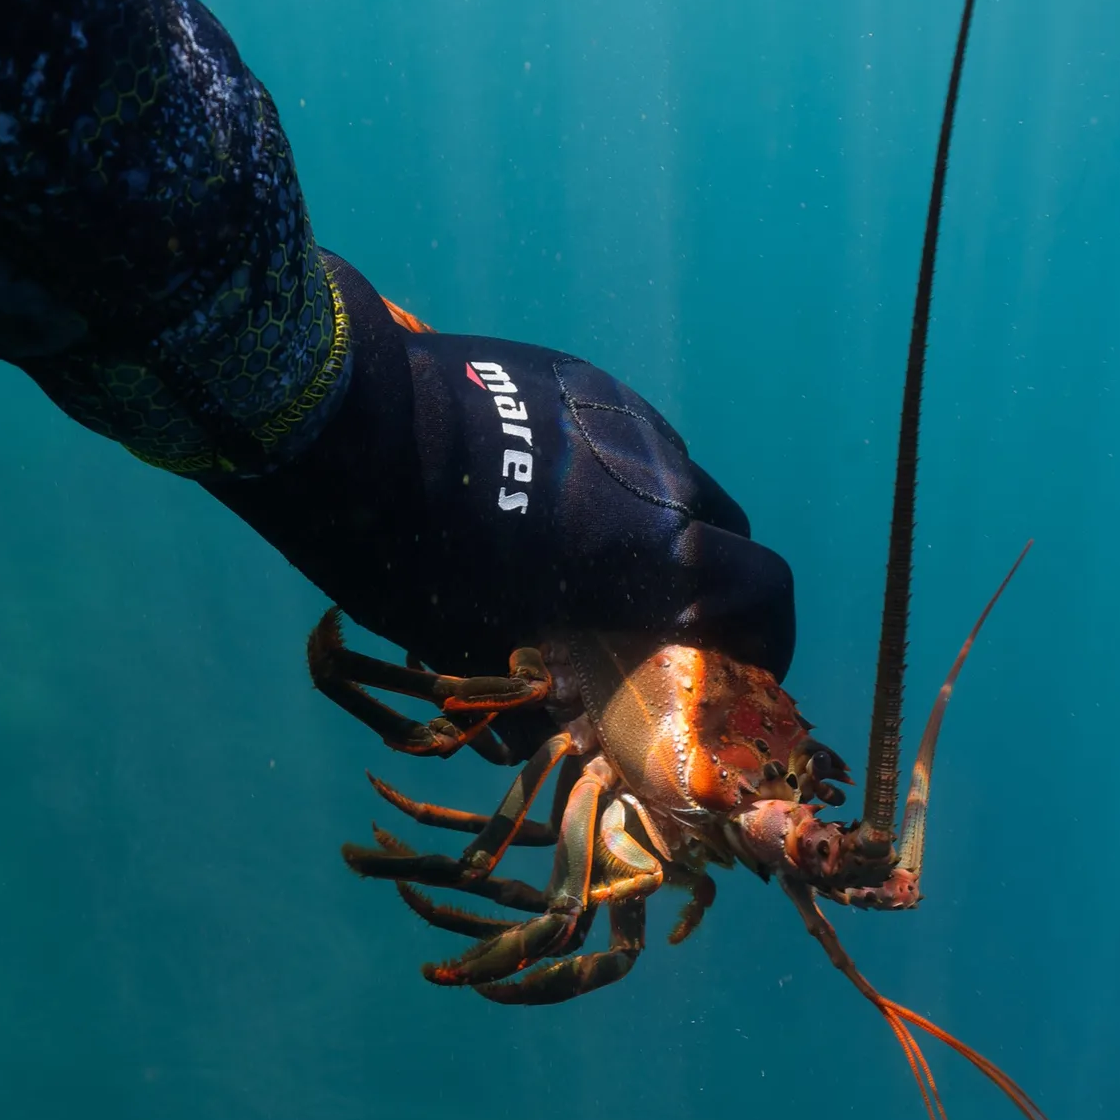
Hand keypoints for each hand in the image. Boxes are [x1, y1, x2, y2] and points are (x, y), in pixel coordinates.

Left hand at [206, 257, 795, 680]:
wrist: (352, 425)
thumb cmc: (414, 554)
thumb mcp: (470, 645)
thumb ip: (524, 698)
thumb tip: (538, 743)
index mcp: (657, 552)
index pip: (765, 593)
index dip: (767, 637)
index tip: (744, 668)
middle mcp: (662, 474)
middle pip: (724, 535)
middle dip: (706, 583)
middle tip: (656, 617)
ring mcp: (625, 415)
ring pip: (673, 480)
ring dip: (654, 524)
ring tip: (587, 551)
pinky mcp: (580, 377)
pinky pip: (624, 437)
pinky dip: (610, 477)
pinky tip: (544, 492)